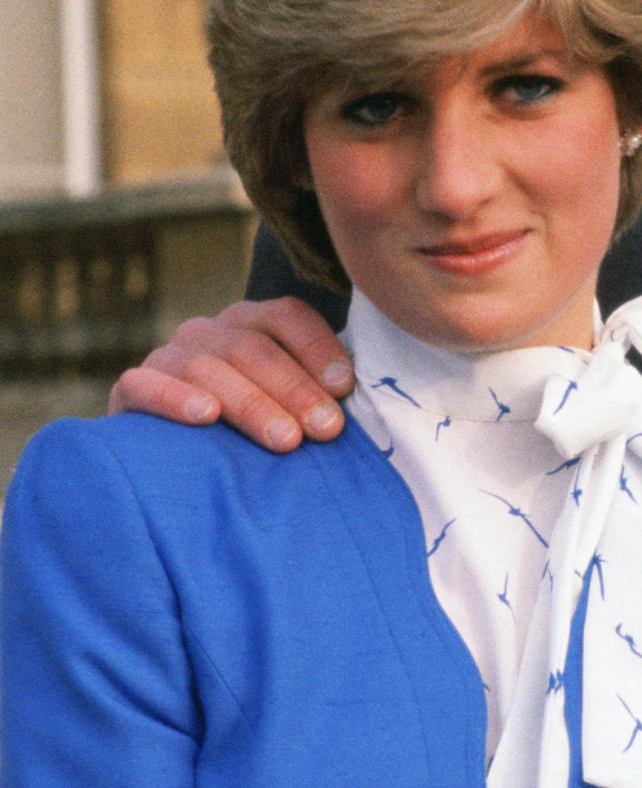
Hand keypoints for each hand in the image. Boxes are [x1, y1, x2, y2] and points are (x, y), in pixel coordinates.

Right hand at [108, 298, 353, 450]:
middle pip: (252, 347)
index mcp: (251, 324)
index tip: (346, 387)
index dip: (318, 348)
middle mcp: (209, 332)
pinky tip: (205, 416)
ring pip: (208, 367)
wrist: (180, 470)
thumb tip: (364, 405)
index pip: (287, 316)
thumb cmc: (253, 438)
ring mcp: (168, 357)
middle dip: (294, 389)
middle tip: (326, 430)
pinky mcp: (131, 390)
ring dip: (250, 402)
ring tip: (284, 439)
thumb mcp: (288, 411)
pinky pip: (145, 384)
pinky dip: (174, 398)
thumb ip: (319, 397)